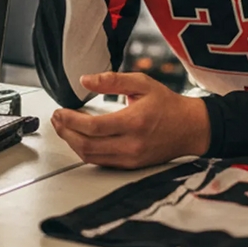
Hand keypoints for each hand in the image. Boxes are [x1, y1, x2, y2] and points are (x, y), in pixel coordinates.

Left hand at [49, 72, 210, 168]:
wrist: (190, 128)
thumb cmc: (168, 105)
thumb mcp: (142, 83)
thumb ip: (112, 80)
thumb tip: (85, 80)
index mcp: (133, 122)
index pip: (93, 127)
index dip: (70, 121)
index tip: (60, 111)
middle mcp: (131, 144)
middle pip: (87, 145)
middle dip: (65, 132)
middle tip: (57, 119)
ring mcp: (131, 159)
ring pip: (91, 157)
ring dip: (72, 143)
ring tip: (64, 128)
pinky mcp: (131, 165)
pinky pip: (101, 162)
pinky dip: (85, 151)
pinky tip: (80, 138)